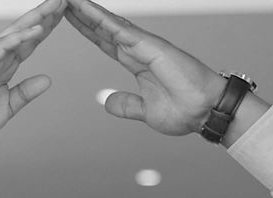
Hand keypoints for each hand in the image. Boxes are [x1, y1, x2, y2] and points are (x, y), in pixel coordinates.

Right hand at [0, 0, 62, 147]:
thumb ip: (26, 92)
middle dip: (44, 15)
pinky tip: (37, 29)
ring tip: (53, 5)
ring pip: (15, 32)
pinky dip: (20, 37)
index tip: (63, 15)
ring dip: (35, 18)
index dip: (47, 28)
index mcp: (5, 66)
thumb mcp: (8, 106)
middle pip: (25, 31)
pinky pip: (2, 47)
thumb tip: (47, 80)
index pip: (29, 42)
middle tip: (62, 0)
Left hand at [63, 0, 228, 137]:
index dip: (85, 28)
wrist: (206, 112)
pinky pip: (117, 28)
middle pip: (102, 26)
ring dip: (86, 8)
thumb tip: (106, 102)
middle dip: (81, 12)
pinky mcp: (148, 45)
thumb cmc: (185, 111)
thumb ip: (126, 104)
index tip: (67, 18)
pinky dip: (98, 16)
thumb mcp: (145, 111)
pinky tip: (82, 6)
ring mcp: (142, 44)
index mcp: (136, 62)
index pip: (104, 41)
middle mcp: (138, 48)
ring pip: (107, 21)